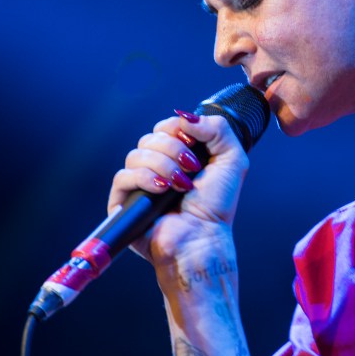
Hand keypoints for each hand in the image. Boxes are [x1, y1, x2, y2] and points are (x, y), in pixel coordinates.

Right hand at [107, 112, 249, 266]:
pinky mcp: (124, 201)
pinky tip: (161, 188)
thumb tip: (185, 117)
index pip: (166, 127)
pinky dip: (143, 178)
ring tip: (179, 184)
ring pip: (136, 154)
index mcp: (179, 155)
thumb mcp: (231, 158)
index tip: (195, 145)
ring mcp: (139, 183)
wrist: (202, 238)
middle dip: (174, 149)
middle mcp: (157, 166)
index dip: (178, 130)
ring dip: (163, 164)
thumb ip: (217, 128)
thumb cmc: (217, 205)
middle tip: (191, 167)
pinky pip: (123, 176)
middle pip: (151, 137)